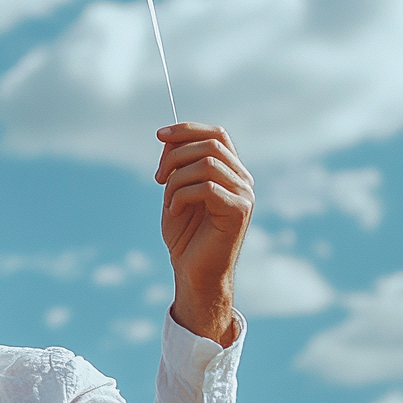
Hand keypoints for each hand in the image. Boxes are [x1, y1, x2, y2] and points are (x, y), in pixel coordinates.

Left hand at [155, 123, 253, 346]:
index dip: (188, 129)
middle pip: (211, 144)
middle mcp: (243, 180)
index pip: (217, 134)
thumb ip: (176, 164)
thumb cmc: (186, 235)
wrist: (193, 273)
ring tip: (167, 199)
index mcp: (231, 172)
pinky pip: (206, 186)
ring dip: (177, 178)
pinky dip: (182, 194)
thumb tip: (169, 137)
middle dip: (176, 154)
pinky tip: (174, 210)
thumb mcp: (175, 190)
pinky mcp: (239, 211)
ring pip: (207, 163)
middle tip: (157, 177)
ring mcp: (244, 195)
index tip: (159, 134)